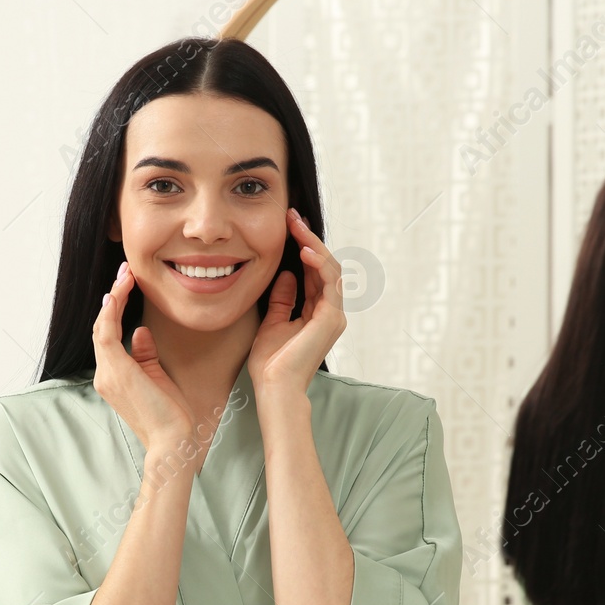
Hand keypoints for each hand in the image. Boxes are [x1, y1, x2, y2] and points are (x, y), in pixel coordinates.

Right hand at [92, 260, 196, 450]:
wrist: (172, 440)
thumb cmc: (169, 413)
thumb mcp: (156, 376)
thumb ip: (144, 353)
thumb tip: (139, 331)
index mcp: (113, 376)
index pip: (108, 335)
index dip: (115, 308)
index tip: (126, 285)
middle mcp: (104, 374)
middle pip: (101, 327)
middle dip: (114, 296)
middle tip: (125, 271)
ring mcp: (107, 374)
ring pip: (102, 327)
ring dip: (114, 298)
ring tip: (125, 275)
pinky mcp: (117, 372)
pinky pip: (106, 335)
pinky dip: (110, 313)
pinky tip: (118, 294)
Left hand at [248, 207, 346, 397]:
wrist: (274, 388)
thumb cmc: (271, 364)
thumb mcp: (273, 322)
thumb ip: (283, 299)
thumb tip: (287, 275)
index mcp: (316, 312)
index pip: (313, 272)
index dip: (302, 247)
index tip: (287, 226)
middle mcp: (329, 312)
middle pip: (324, 266)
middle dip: (308, 238)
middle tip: (291, 216)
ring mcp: (333, 315)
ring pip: (330, 269)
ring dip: (313, 243)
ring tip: (296, 225)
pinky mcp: (331, 318)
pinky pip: (330, 282)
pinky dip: (319, 263)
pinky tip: (305, 248)